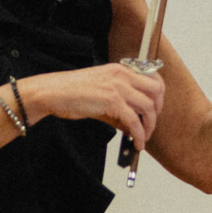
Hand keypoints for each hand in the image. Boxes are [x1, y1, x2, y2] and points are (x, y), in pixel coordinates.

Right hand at [18, 62, 165, 156]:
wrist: (53, 92)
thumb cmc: (72, 91)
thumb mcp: (102, 92)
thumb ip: (120, 104)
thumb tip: (132, 123)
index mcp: (121, 69)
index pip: (153, 78)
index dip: (159, 96)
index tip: (156, 109)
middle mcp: (123, 75)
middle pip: (157, 91)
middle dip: (158, 111)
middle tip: (151, 125)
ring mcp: (118, 87)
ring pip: (148, 108)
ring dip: (149, 127)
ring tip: (143, 138)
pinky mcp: (112, 101)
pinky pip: (134, 121)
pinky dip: (139, 135)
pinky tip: (136, 143)